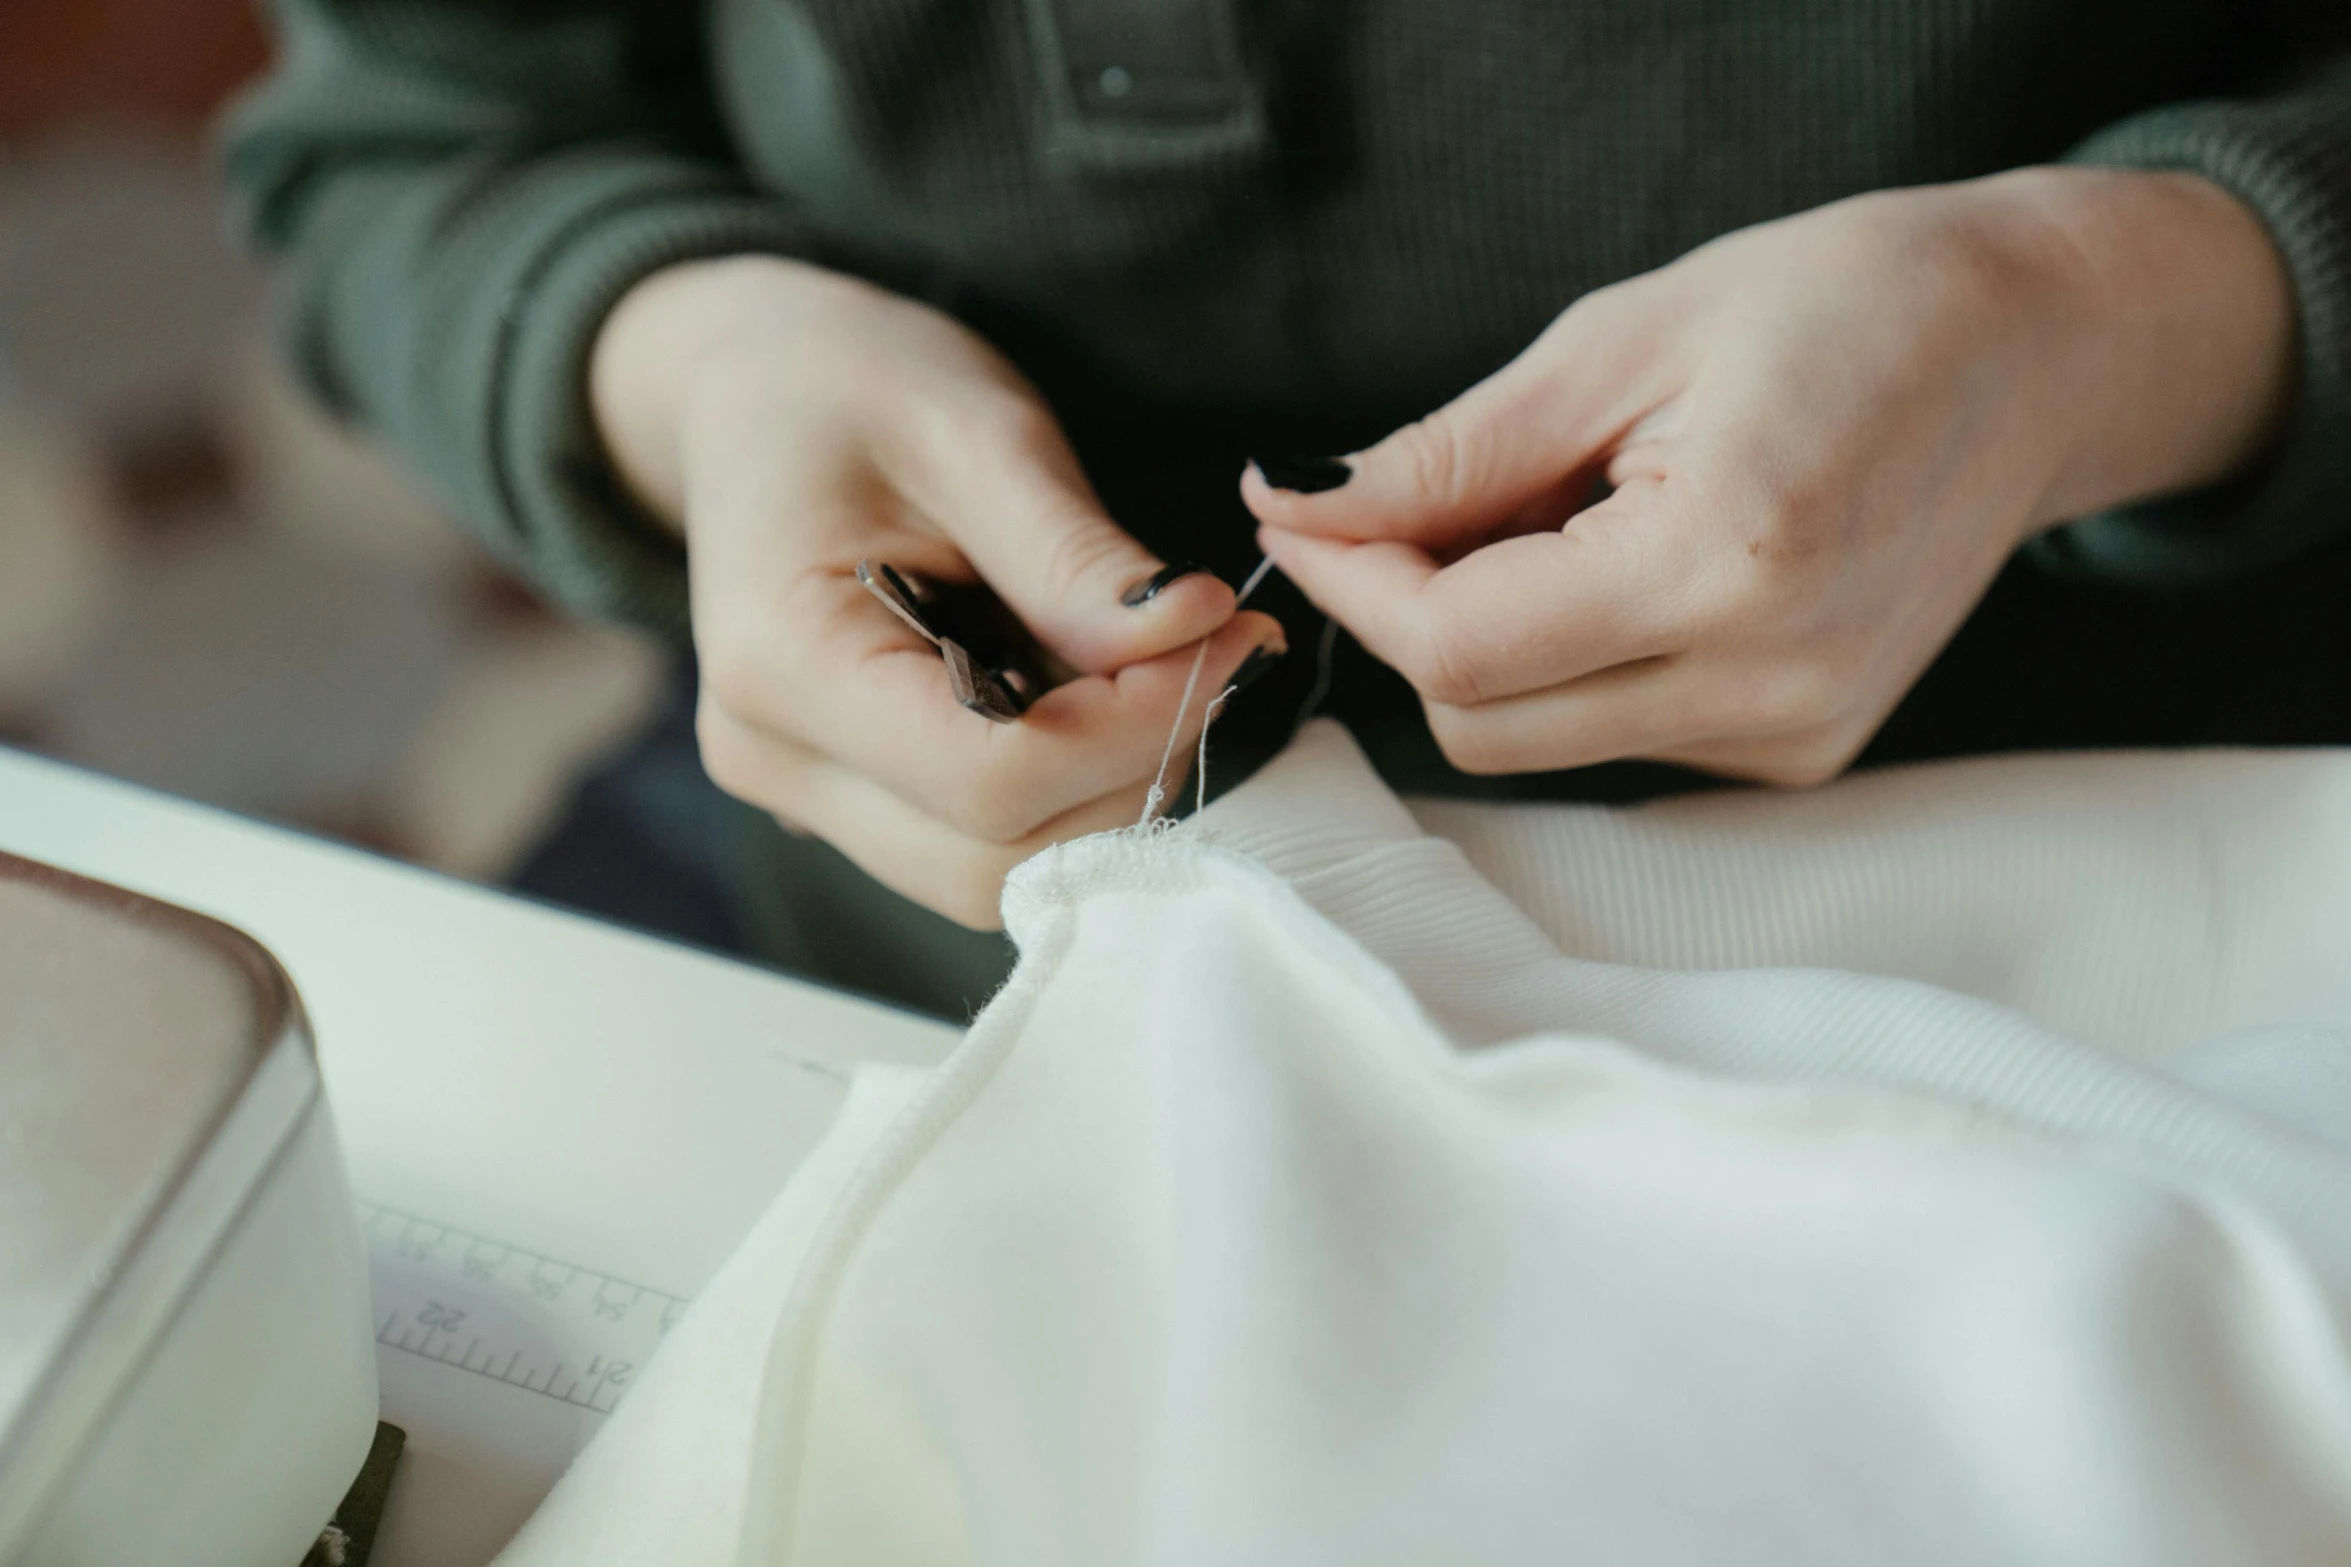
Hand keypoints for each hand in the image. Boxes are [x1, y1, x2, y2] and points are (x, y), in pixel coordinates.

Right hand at [593, 256, 1281, 926]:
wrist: (757, 391)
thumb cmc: (853, 386)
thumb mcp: (977, 434)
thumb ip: (1076, 558)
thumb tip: (1198, 634)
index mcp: (783, 661)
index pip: (991, 776)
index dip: (1133, 728)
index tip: (1227, 636)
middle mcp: (775, 757)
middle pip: (995, 857)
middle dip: (1133, 771)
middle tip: (1217, 652)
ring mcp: (801, 794)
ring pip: (994, 875)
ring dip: (1109, 792)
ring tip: (1165, 668)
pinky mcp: (845, 801)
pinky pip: (978, 842)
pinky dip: (1068, 789)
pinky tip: (1100, 693)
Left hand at [1248, 168, 2292, 782]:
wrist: (2030, 353)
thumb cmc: (1837, 307)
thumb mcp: (1621, 342)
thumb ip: (1449, 454)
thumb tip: (1293, 508)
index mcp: (1727, 567)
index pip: (1460, 649)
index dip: (1354, 584)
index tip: (1302, 512)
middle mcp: (1769, 687)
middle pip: (1479, 723)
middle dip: (1410, 616)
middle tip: (1420, 499)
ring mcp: (1792, 739)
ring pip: (1535, 740)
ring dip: (1490, 637)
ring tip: (1563, 509)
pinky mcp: (1799, 756)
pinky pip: (1611, 734)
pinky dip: (1570, 658)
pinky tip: (1627, 561)